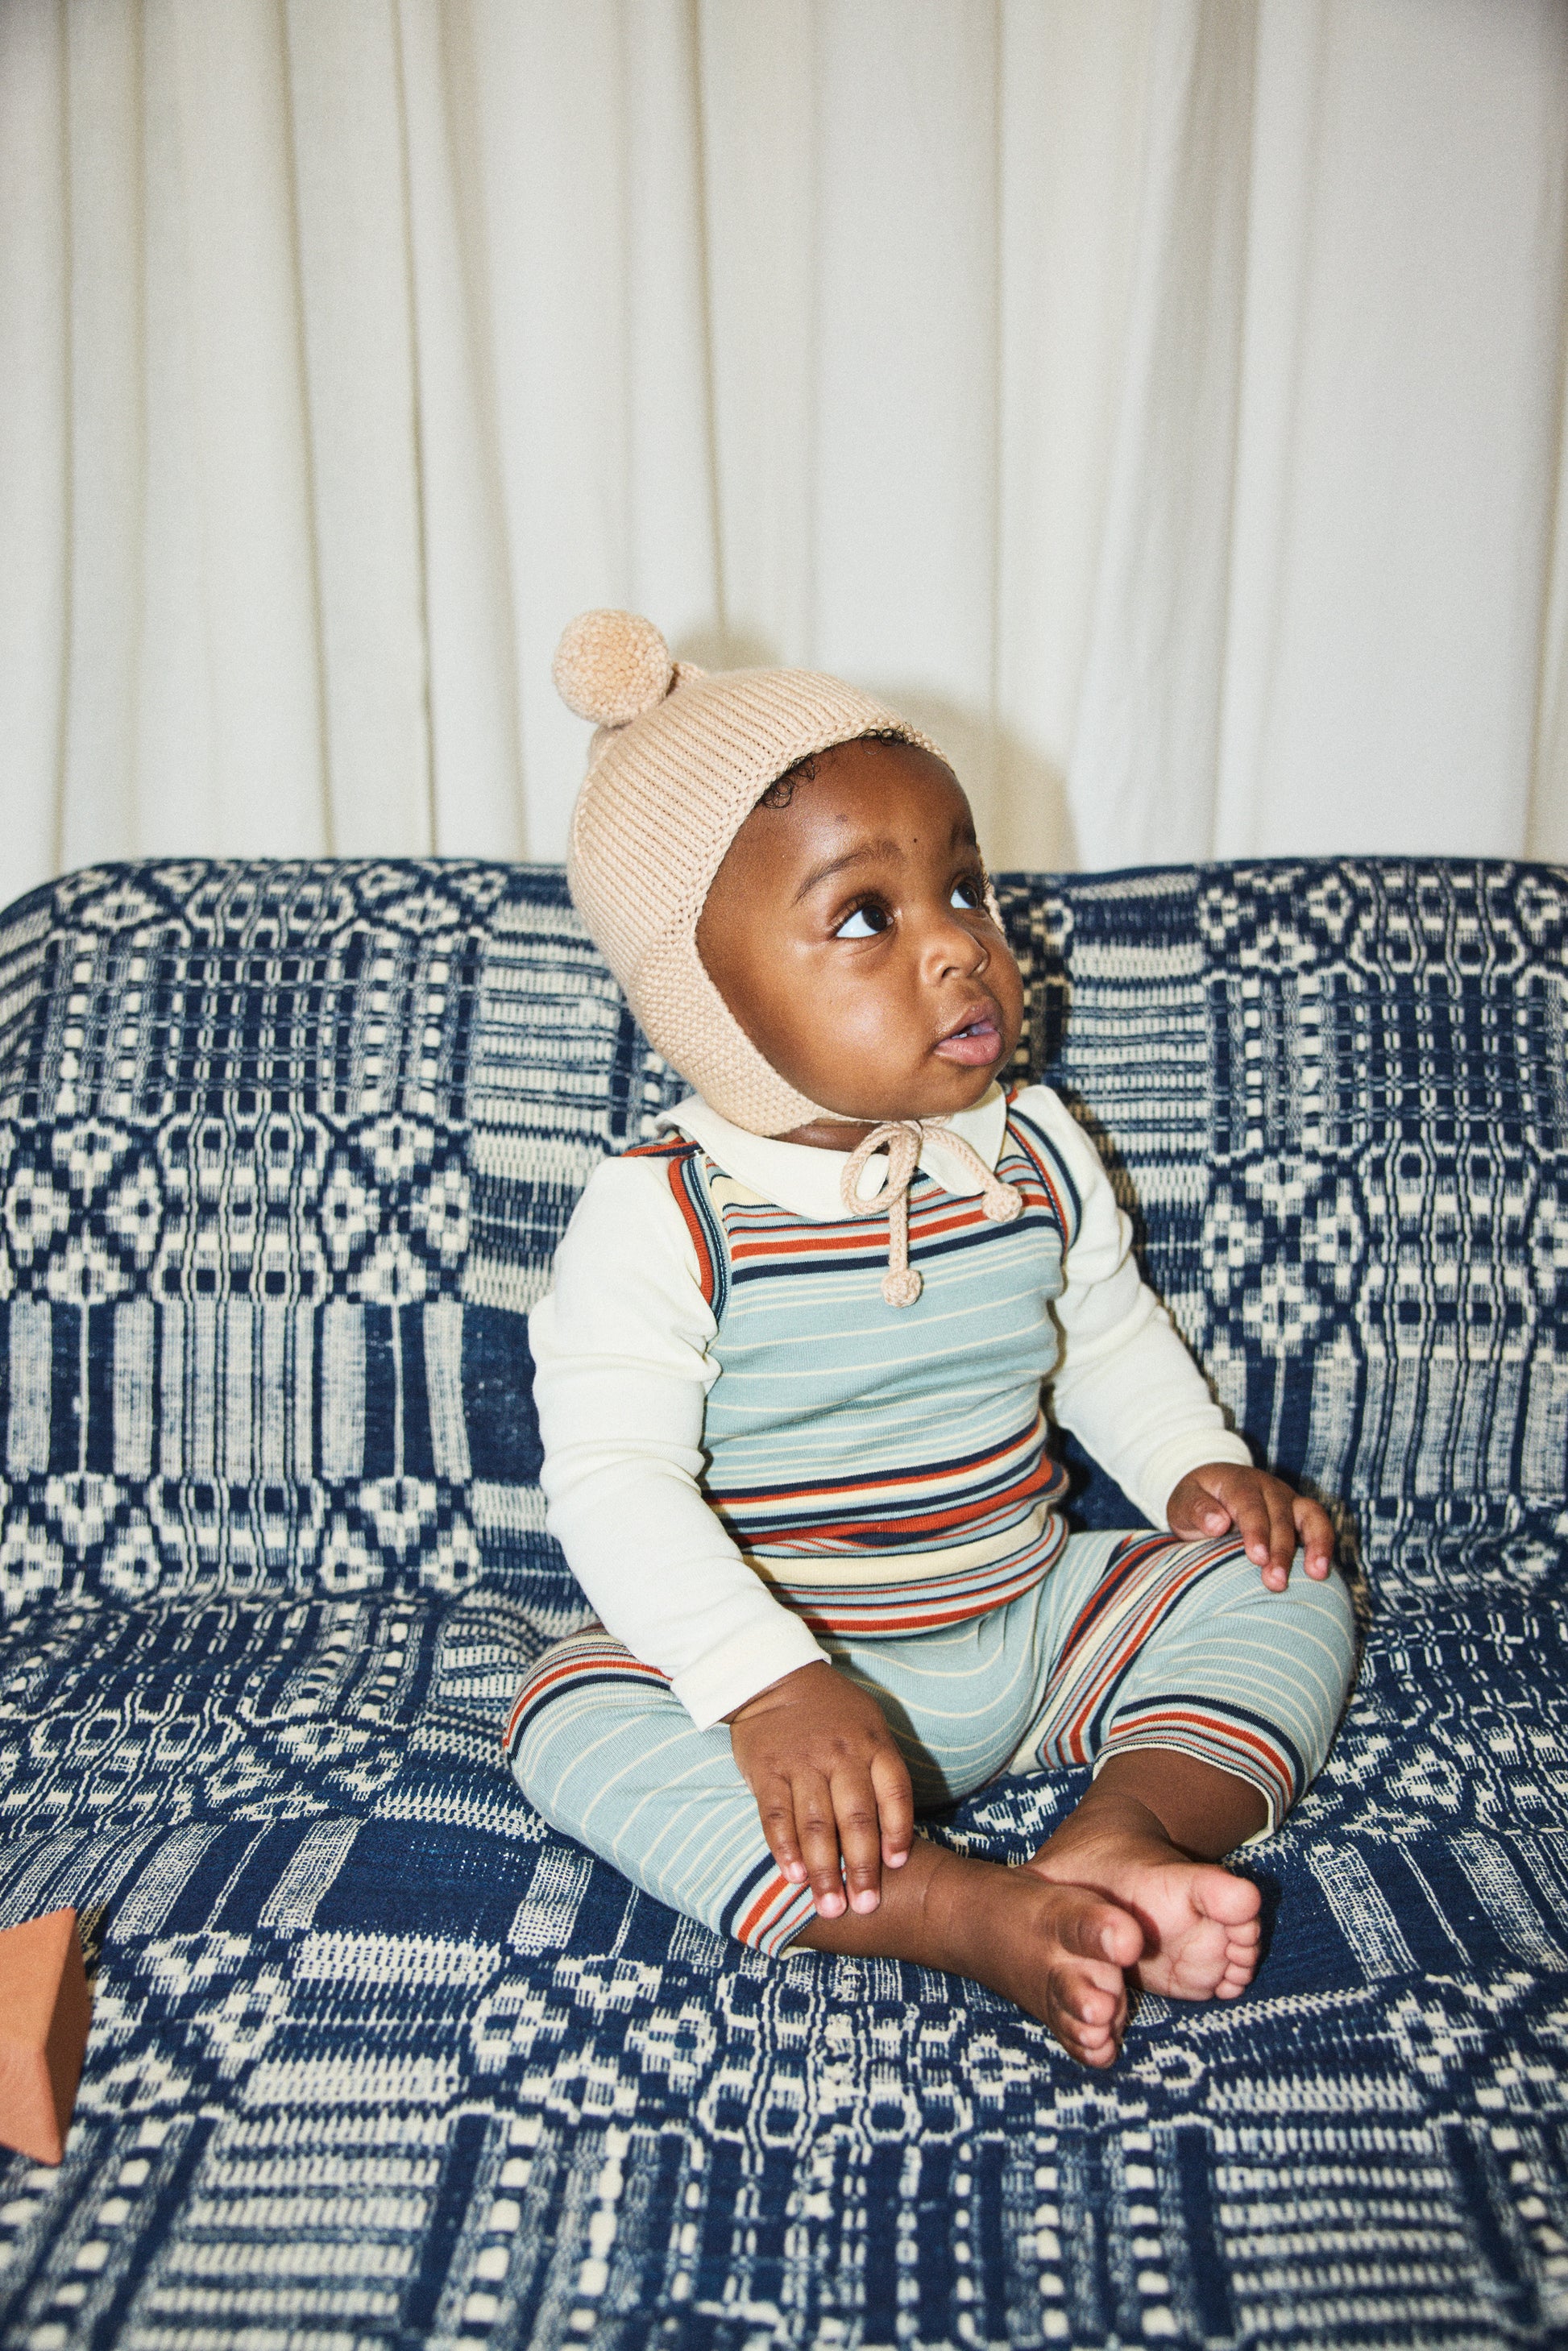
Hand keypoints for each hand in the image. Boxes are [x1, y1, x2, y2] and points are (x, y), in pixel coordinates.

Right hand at [725, 1661, 913, 1918]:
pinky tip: (794, 1877)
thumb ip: (882, 1772)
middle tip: (864, 1907)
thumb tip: (895, 1836)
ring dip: (824, 1870)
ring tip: (830, 1907)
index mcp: (872, 1744)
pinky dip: (785, 1848)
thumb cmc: (832, 1712)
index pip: (894, 1794)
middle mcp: (840, 1755)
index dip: (897, 1833)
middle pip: (856, 1818)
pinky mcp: (767, 1770)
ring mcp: (802, 1763)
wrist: (774, 1677)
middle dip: (861, 1868)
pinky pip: (777, 1815)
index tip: (896, 1868)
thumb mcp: (869, 1725)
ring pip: (816, 1824)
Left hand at [1166, 1462, 1333, 1591]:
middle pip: (1280, 1516)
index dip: (1256, 1531)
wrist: (1212, 1487)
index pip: (1249, 1505)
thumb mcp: (1183, 1502)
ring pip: (1309, 1515)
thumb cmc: (1195, 1501)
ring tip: (1317, 1574)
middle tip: (1276, 1582)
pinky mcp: (1299, 1513)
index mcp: (1238, 1483)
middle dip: (1281, 1550)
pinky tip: (1322, 1572)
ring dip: (1314, 1544)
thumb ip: (1196, 1510)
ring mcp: (1287, 1499)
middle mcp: (1268, 1488)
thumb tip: (1218, 1524)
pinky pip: (1319, 1524)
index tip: (1257, 1558)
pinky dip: (1324, 1544)